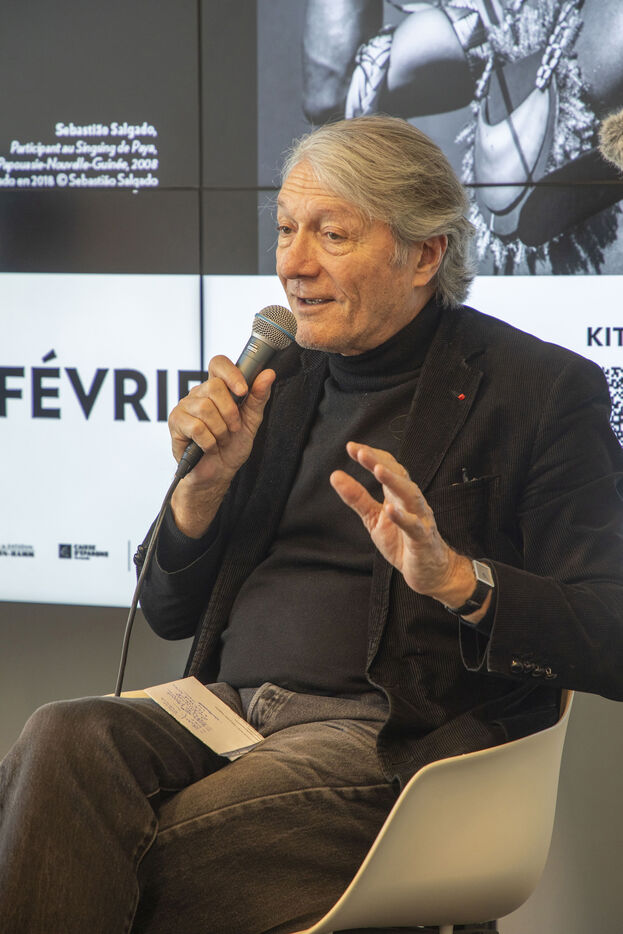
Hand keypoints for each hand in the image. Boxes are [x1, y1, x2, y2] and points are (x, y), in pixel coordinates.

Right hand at [168, 356, 274, 536]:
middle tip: (232, 428)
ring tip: (220, 439)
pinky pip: (196, 427)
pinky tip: (209, 447)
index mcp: (217, 388)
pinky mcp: (175, 422)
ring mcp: (184, 406)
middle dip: (230, 413)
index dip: (231, 374)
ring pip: (205, 408)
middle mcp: (199, 393)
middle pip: (214, 386)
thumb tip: (268, 374)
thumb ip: (258, 397)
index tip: (243, 391)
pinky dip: (209, 442)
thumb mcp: (251, 421)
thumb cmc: (232, 446)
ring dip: (220, 430)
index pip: (219, 363)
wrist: (218, 473)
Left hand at [330, 442, 475, 606]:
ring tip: (378, 470)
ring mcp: (420, 518)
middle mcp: (411, 502)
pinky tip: (390, 509)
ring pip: (410, 495)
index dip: (371, 456)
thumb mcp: (373, 519)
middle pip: (399, 475)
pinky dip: (403, 517)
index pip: (387, 468)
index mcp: (398, 495)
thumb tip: (334, 475)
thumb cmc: (402, 542)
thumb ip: (357, 498)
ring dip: (394, 481)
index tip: (351, 447)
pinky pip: (414, 526)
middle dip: (380, 462)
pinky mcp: (423, 539)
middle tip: (361, 452)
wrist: (428, 571)